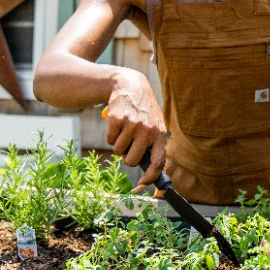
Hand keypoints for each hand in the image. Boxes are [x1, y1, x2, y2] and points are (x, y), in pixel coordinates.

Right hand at [101, 71, 165, 187]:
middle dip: (127, 157)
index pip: (158, 161)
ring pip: (118, 151)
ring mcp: (132, 124)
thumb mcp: (154, 125)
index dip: (151, 176)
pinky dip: (111, 135)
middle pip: (131, 161)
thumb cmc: (143, 111)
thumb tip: (150, 172)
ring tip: (124, 129)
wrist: (130, 85)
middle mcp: (147, 130)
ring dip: (118, 144)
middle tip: (129, 144)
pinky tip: (117, 123)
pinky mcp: (117, 119)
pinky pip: (110, 140)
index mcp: (159, 134)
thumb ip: (153, 145)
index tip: (142, 183)